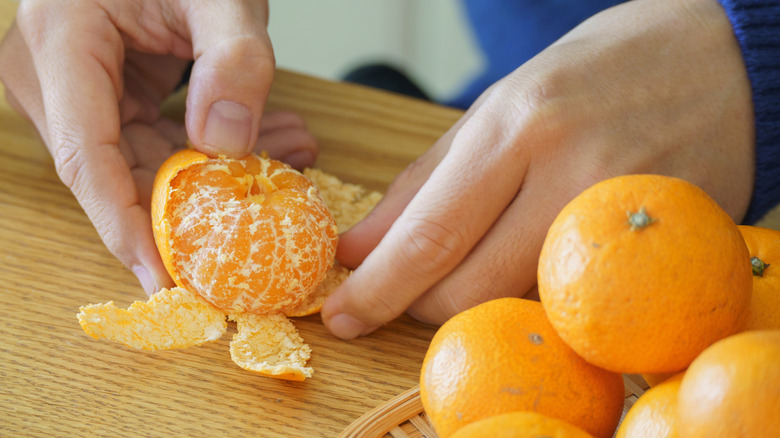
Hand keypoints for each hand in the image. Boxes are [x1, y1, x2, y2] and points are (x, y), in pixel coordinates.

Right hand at [0, 0, 316, 294]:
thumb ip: (233, 58)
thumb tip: (224, 146)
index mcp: (61, 41)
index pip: (84, 157)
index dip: (124, 226)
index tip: (165, 279)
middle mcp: (54, 72)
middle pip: (114, 170)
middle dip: (193, 201)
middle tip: (260, 219)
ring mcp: (79, 86)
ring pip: (144, 161)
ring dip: (217, 171)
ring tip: (290, 157)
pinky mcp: (108, 93)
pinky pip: (155, 140)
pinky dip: (212, 148)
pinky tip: (271, 141)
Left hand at [322, 0, 754, 337]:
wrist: (718, 60)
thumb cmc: (599, 74)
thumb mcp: (499, 108)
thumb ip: (426, 184)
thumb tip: (364, 247)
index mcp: (519, 125)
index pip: (433, 232)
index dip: (379, 287)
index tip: (342, 313)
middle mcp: (572, 171)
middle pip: (472, 286)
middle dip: (418, 306)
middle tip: (399, 295)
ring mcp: (621, 215)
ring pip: (519, 303)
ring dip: (472, 303)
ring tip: (461, 272)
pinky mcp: (661, 245)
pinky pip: (573, 301)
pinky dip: (529, 299)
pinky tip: (519, 272)